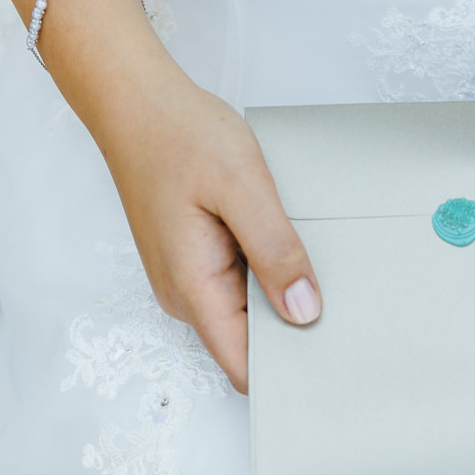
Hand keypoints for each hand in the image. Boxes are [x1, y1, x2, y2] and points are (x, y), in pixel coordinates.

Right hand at [95, 52, 320, 393]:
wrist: (136, 104)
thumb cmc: (180, 136)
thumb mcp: (242, 187)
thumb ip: (274, 251)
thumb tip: (304, 311)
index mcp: (194, 289)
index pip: (244, 367)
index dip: (287, 370)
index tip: (330, 356)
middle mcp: (186, 295)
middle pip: (250, 343)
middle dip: (292, 329)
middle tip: (338, 297)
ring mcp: (188, 278)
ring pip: (247, 310)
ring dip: (278, 292)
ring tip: (305, 255)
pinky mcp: (194, 259)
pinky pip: (239, 282)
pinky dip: (265, 269)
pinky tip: (279, 239)